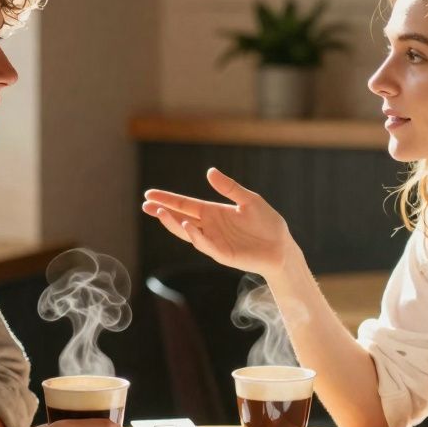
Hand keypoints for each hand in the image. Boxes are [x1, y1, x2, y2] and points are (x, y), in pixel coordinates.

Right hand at [142, 167, 296, 277]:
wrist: (282, 246)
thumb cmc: (267, 223)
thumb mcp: (249, 200)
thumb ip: (229, 187)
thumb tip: (209, 172)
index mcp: (213, 212)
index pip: (185, 205)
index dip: (168, 199)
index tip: (149, 194)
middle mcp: (209, 227)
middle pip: (180, 218)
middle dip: (162, 211)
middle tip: (145, 204)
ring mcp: (214, 241)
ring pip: (187, 232)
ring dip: (172, 224)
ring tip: (159, 212)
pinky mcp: (222, 254)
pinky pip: (205, 245)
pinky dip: (195, 236)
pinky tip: (185, 225)